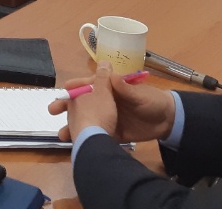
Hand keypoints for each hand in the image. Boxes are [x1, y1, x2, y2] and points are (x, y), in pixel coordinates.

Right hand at [46, 63, 176, 143]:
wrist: (168, 122)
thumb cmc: (153, 101)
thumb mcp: (140, 94)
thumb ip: (125, 87)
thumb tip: (111, 75)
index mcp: (109, 88)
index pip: (88, 85)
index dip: (75, 87)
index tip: (64, 91)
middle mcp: (104, 102)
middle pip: (81, 103)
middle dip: (66, 107)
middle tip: (52, 111)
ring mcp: (107, 118)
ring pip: (85, 121)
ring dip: (73, 127)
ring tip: (62, 135)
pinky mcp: (112, 132)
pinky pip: (97, 135)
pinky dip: (87, 140)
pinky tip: (78, 146)